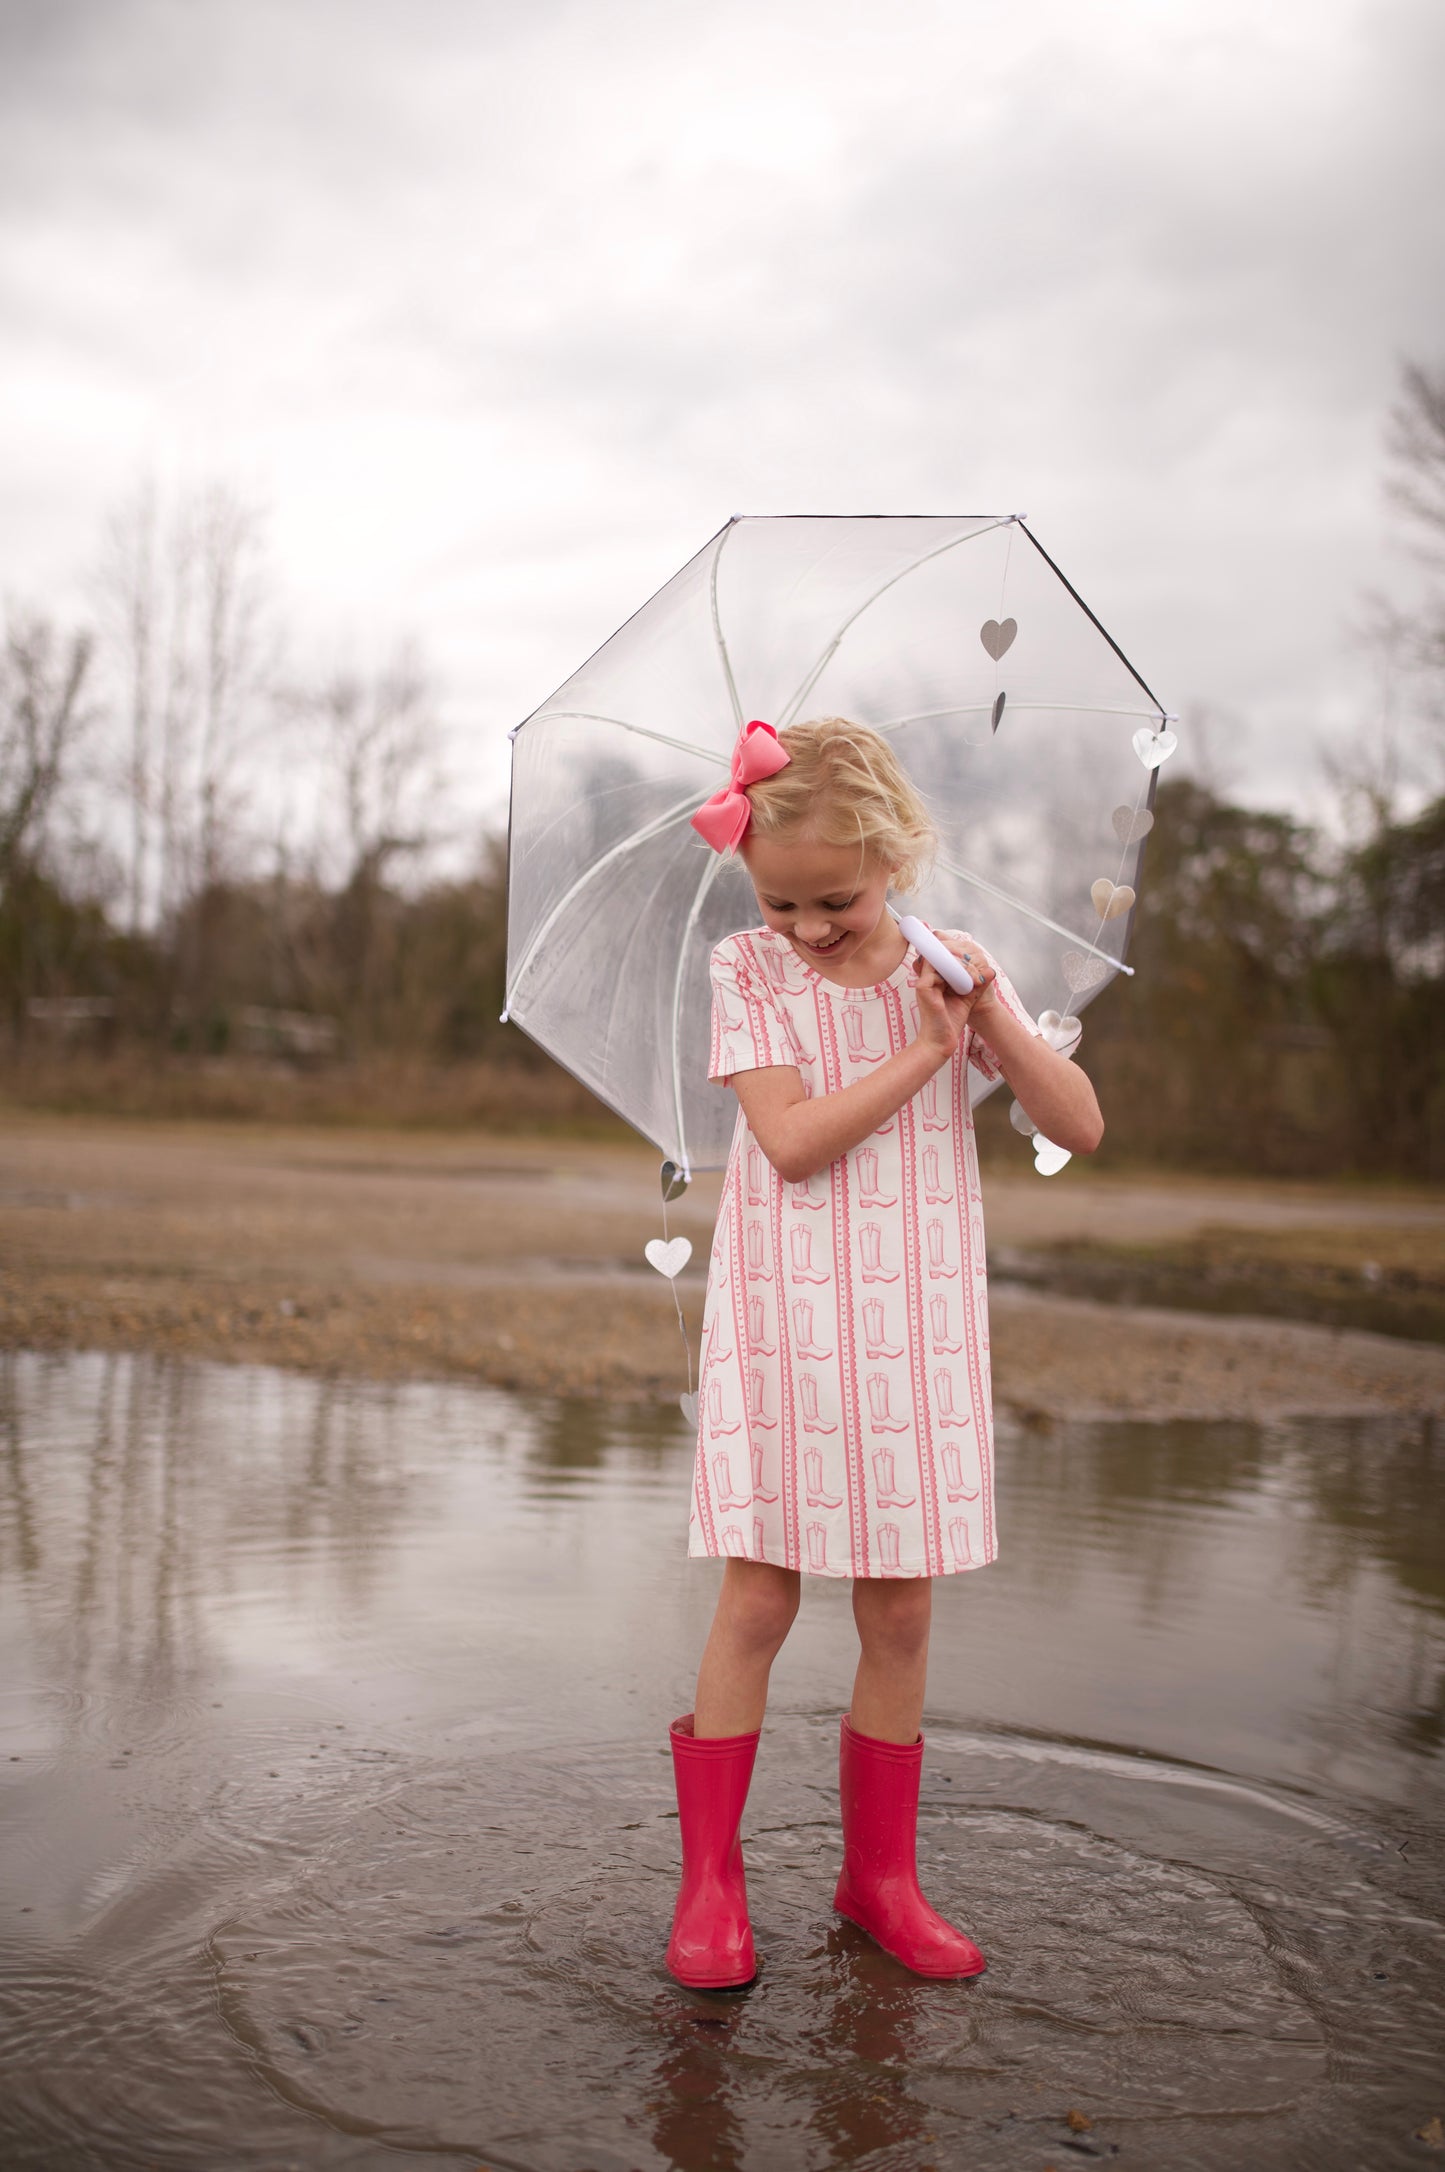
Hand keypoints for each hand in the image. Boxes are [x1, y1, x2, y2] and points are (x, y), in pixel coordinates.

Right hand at [913, 930, 996, 1057]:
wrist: (941, 1042)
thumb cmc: (950, 1022)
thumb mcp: (967, 998)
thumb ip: (976, 984)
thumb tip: (990, 971)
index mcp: (934, 979)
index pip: (944, 957)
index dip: (960, 955)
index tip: (975, 963)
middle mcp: (926, 978)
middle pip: (941, 953)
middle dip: (961, 956)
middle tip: (976, 964)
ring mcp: (923, 981)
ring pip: (939, 958)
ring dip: (959, 962)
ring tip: (973, 974)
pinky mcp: (923, 987)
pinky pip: (937, 968)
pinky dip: (955, 971)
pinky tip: (967, 981)